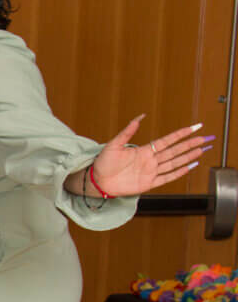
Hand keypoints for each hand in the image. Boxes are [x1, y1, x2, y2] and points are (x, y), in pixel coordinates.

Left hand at [87, 116, 210, 198]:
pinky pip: (166, 178)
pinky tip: (189, 167)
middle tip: (204, 138)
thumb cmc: (102, 162)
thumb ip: (127, 132)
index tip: (193, 127)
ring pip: (174, 163)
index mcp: (143, 151)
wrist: (97, 181)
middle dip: (190, 145)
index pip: (167, 141)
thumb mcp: (114, 145)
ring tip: (201, 150)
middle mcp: (150, 161)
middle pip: (174, 151)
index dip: (180, 134)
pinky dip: (178, 173)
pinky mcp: (148, 184)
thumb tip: (139, 118)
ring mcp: (150, 172)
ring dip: (188, 157)